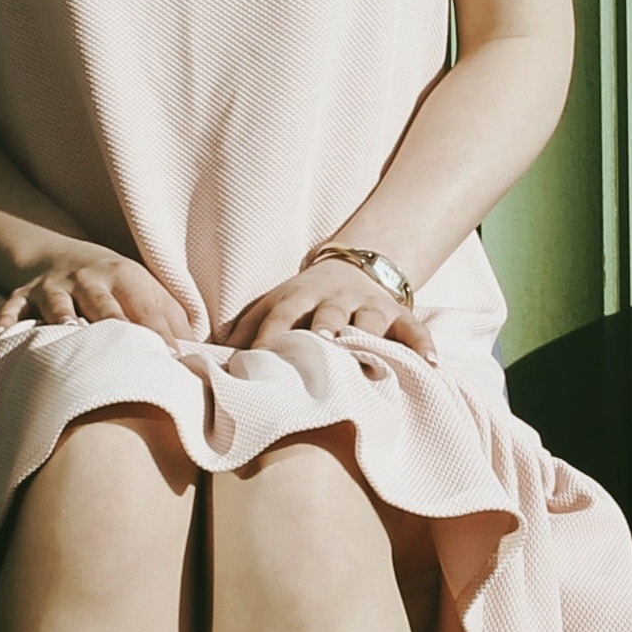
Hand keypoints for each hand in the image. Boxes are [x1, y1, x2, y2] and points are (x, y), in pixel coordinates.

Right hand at [0, 232, 199, 336]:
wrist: (56, 254)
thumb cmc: (111, 283)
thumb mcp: (145, 289)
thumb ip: (172, 318)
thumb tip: (199, 352)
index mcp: (124, 277)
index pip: (146, 307)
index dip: (159, 333)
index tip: (171, 358)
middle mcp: (88, 280)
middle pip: (103, 304)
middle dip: (113, 325)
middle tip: (124, 354)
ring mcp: (53, 288)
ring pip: (58, 305)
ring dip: (61, 318)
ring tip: (68, 334)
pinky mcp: (23, 296)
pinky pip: (12, 310)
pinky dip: (5, 324)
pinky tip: (0, 342)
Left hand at [221, 254, 439, 361]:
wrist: (356, 266)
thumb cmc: (303, 301)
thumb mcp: (270, 306)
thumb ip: (241, 333)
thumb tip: (202, 363)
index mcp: (297, 296)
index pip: (280, 316)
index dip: (269, 338)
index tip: (258, 364)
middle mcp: (333, 299)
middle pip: (327, 315)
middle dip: (323, 332)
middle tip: (318, 353)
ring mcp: (368, 305)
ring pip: (369, 318)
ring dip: (368, 337)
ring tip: (370, 364)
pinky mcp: (399, 314)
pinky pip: (413, 328)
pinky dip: (422, 344)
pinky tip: (430, 365)